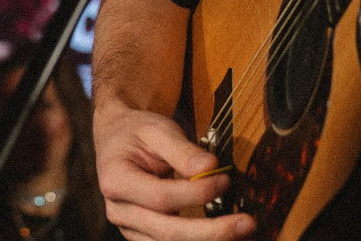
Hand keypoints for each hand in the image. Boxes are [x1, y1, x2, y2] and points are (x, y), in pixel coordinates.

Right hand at [93, 100, 252, 240]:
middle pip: (167, 232)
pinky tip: (225, 237)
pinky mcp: (143, 236)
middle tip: (245, 223)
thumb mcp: (158, 130)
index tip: (224, 180)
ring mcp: (129, 228)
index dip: (196, 193)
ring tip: (241, 232)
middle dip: (211, 232)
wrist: (117, 140)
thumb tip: (210, 167)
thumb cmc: (137, 132)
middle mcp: (118, 211)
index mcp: (115, 180)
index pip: (161, 197)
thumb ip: (183, 150)